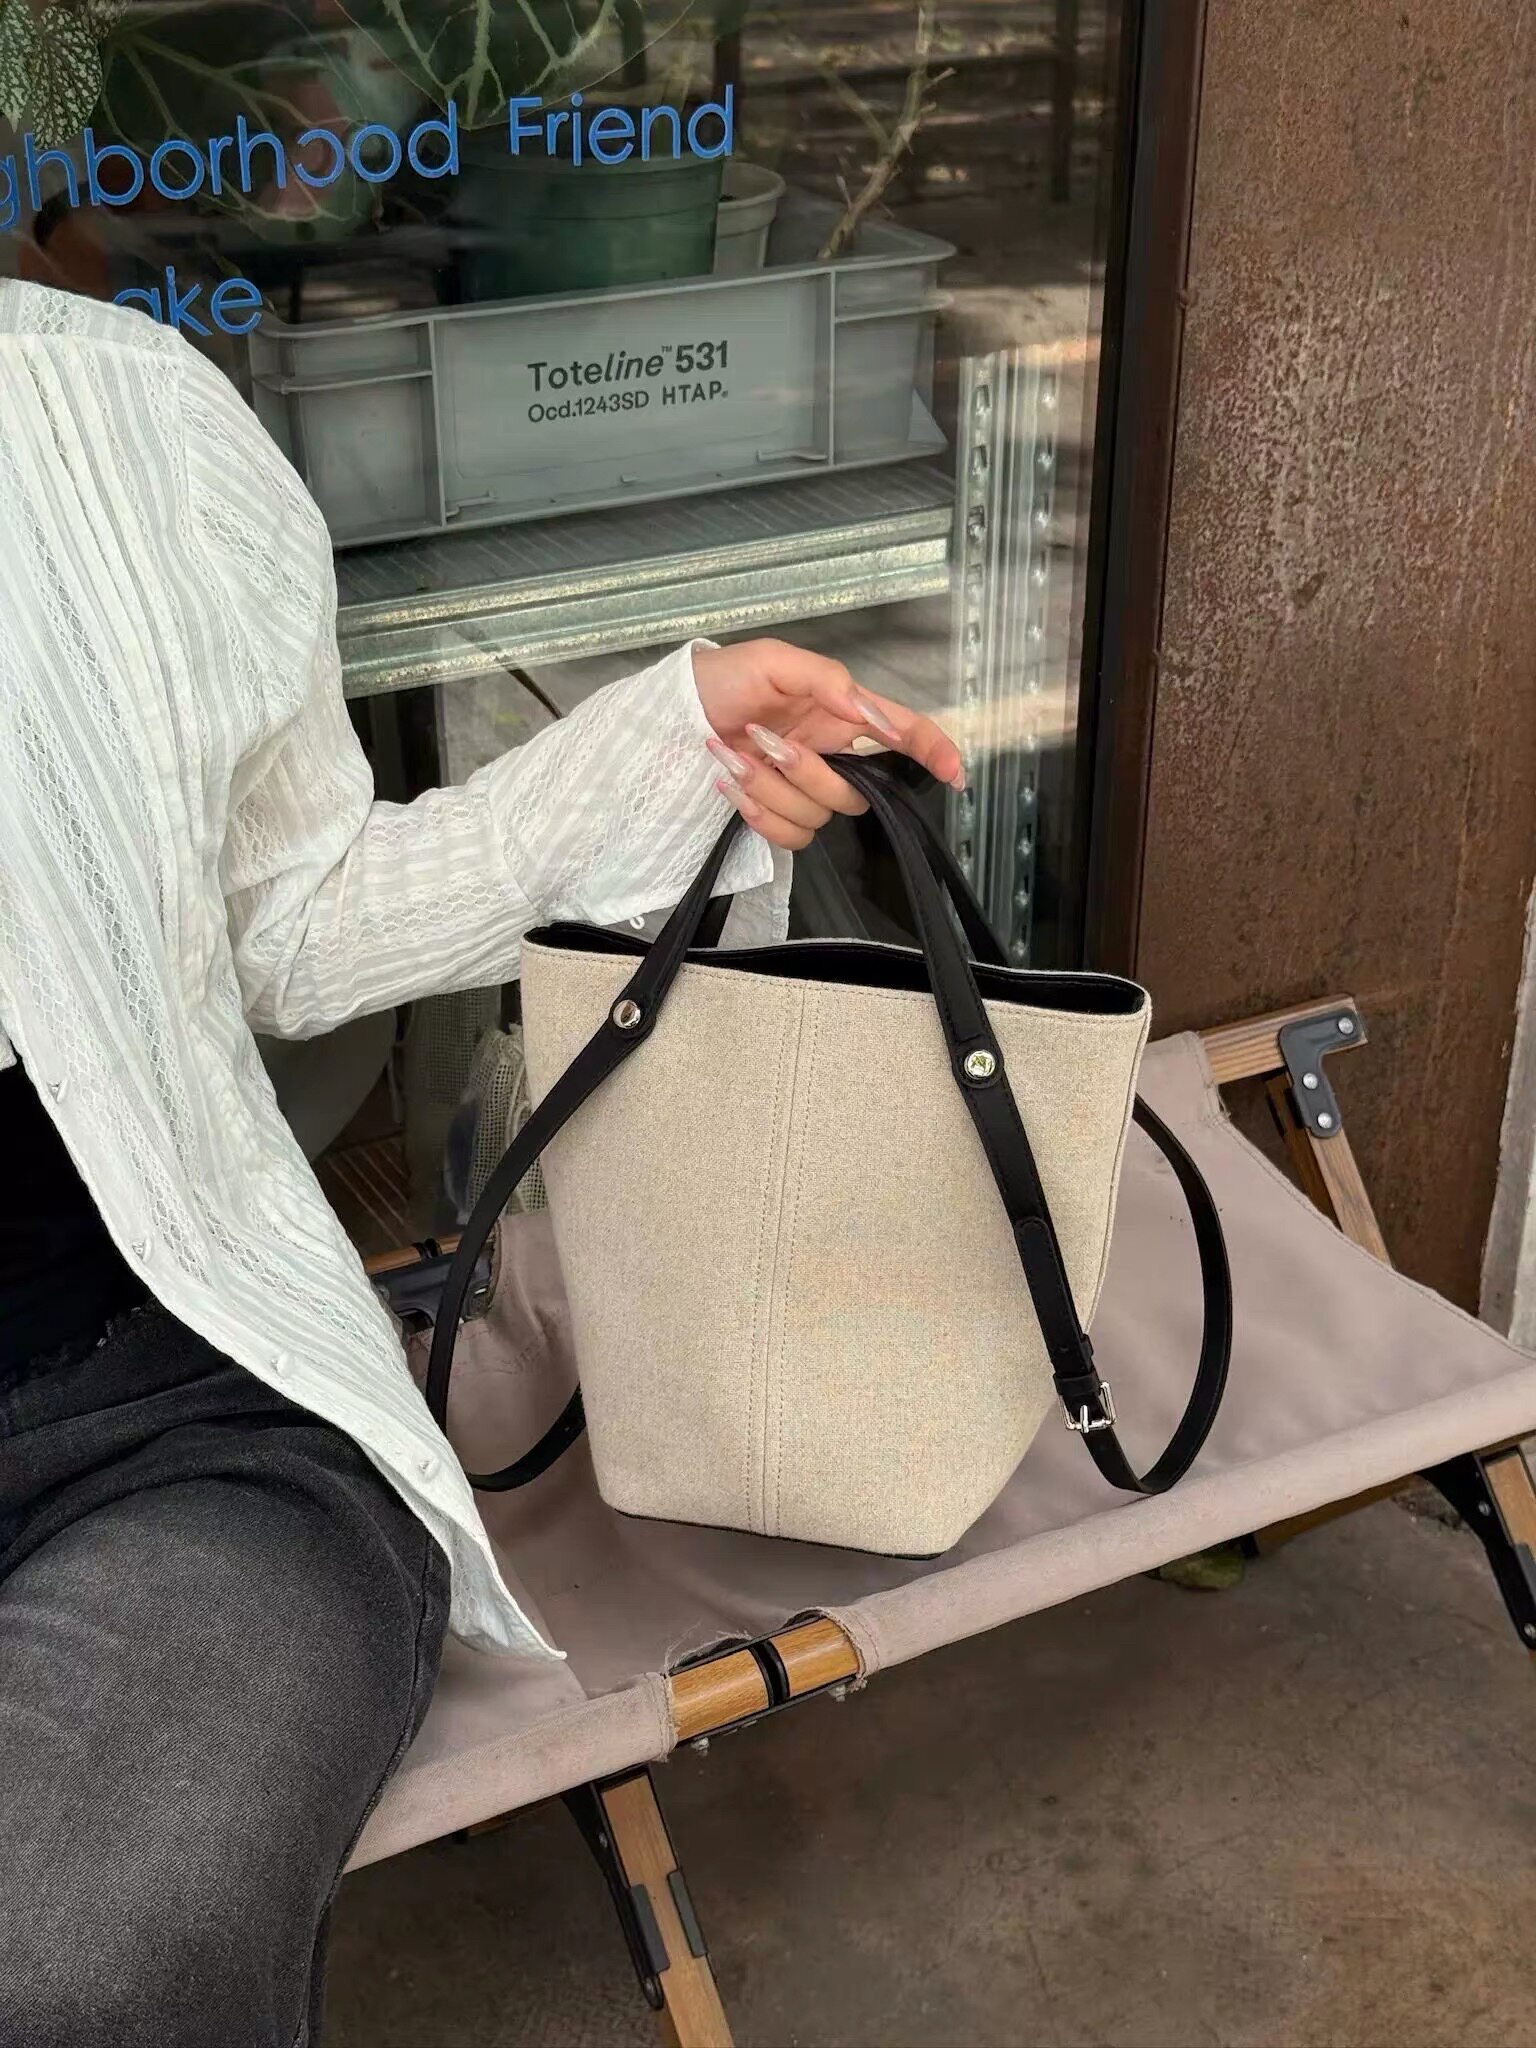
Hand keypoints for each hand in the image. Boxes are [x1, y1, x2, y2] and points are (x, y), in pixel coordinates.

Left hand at [691, 638, 963, 850]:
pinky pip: (790, 837)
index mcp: (839, 715)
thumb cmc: (721, 680)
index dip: (934, 752)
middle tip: (764, 743)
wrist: (670, 715)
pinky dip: (758, 813)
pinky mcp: (776, 814)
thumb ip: (826, 681)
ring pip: (819, 817)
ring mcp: (803, 788)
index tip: (953, 774)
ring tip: (732, 758)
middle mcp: (830, 754)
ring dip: (770, 789)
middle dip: (808, 773)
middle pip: (856, 792)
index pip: (902, 734)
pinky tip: (730, 784)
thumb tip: (868, 713)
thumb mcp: (774, 661)